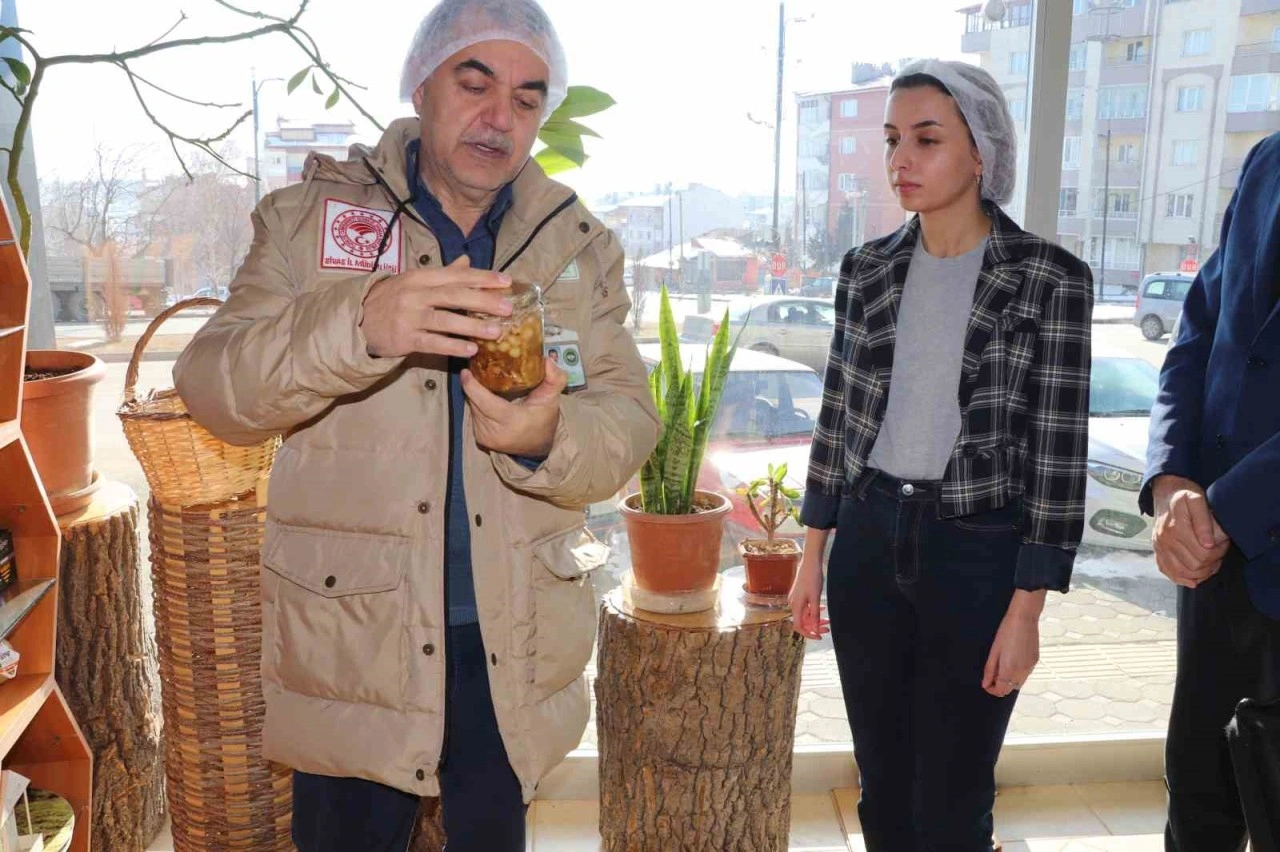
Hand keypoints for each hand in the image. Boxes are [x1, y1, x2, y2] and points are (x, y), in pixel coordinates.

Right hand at [360, 256, 513, 357]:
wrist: (358, 319)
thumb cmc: (392, 298)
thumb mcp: (415, 280)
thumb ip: (443, 273)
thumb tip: (467, 260)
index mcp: (421, 276)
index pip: (456, 275)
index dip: (482, 277)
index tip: (506, 281)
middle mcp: (415, 294)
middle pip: (454, 296)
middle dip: (483, 301)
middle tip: (508, 308)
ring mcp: (409, 317)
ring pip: (445, 320)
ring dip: (473, 326)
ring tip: (497, 331)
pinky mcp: (404, 339)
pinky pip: (433, 343)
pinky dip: (453, 346)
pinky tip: (471, 350)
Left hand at [461, 357, 567, 456]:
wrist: (539, 446)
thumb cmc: (544, 420)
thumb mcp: (552, 398)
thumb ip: (554, 378)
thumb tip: (548, 359)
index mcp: (511, 421)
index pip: (484, 402)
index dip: (472, 385)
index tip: (467, 370)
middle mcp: (495, 432)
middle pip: (475, 402)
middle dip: (473, 385)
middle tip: (476, 367)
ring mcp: (485, 437)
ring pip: (472, 407)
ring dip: (474, 394)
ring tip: (480, 379)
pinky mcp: (480, 438)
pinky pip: (474, 415)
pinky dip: (477, 404)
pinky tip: (484, 395)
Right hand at [789, 552, 828, 639]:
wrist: (810, 562)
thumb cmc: (812, 579)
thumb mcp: (815, 598)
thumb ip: (814, 614)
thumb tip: (814, 629)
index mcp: (796, 606)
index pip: (799, 626)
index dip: (808, 633)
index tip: (819, 636)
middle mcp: (793, 604)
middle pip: (803, 621)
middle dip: (815, 626)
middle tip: (828, 628)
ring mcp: (796, 599)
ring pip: (806, 614)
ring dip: (816, 619)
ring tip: (828, 620)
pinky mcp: (800, 594)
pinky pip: (806, 607)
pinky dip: (814, 610)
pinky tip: (823, 609)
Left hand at [983, 590, 1043, 697]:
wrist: (1024, 619)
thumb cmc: (1007, 631)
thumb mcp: (994, 651)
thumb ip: (989, 670)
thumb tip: (985, 683)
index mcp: (1009, 669)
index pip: (1001, 690)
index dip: (992, 690)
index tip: (987, 684)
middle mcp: (1022, 671)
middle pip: (1010, 689)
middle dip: (1001, 685)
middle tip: (993, 675)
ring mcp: (1030, 667)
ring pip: (1019, 683)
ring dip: (1009, 680)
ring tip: (1002, 665)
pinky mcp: (1035, 662)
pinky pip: (1026, 674)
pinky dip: (1018, 673)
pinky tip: (1012, 660)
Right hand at [1151, 475, 1230, 588]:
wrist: (1165, 493)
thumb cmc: (1184, 495)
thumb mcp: (1196, 499)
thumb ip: (1203, 520)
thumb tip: (1208, 543)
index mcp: (1175, 528)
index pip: (1202, 554)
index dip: (1218, 553)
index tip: (1223, 544)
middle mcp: (1164, 540)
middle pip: (1194, 566)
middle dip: (1211, 563)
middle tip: (1218, 552)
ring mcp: (1159, 547)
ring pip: (1182, 573)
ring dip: (1200, 572)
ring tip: (1209, 561)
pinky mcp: (1157, 552)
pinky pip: (1168, 573)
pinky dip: (1182, 578)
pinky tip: (1194, 576)